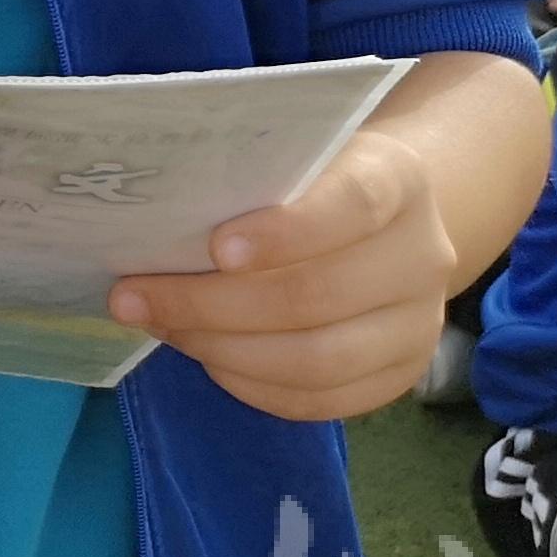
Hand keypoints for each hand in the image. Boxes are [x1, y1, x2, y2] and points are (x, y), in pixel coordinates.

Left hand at [108, 127, 460, 418]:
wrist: (385, 222)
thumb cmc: (313, 180)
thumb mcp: (292, 157)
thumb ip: (246, 177)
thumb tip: (148, 219)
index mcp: (399, 182)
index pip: (353, 205)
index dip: (285, 233)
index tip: (215, 248)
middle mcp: (422, 256)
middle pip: (317, 296)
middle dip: (212, 304)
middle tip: (134, 297)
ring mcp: (418, 324)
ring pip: (318, 359)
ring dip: (222, 350)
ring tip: (159, 326)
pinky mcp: (400, 374)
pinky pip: (322, 399)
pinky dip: (253, 385)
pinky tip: (205, 358)